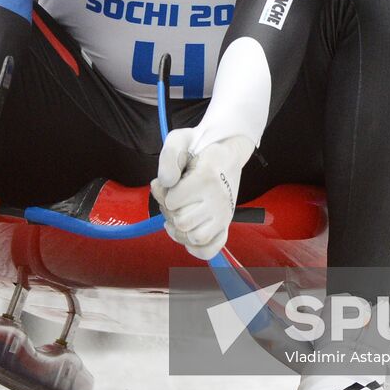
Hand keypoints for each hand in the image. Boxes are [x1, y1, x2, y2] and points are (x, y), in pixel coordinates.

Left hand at [150, 128, 255, 259]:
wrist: (226, 153)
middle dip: (169, 211)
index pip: (172, 200)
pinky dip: (195, 248)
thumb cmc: (199, 147)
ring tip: (178, 215)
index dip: (163, 193)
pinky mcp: (225, 225)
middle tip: (174, 198)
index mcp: (206, 177)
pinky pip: (209, 249)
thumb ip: (168, 157)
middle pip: (181, 221)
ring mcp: (223, 214)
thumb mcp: (179, 140)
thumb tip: (165, 183)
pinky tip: (187, 233)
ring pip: (194, 237)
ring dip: (180, 230)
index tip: (171, 182)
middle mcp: (218, 199)